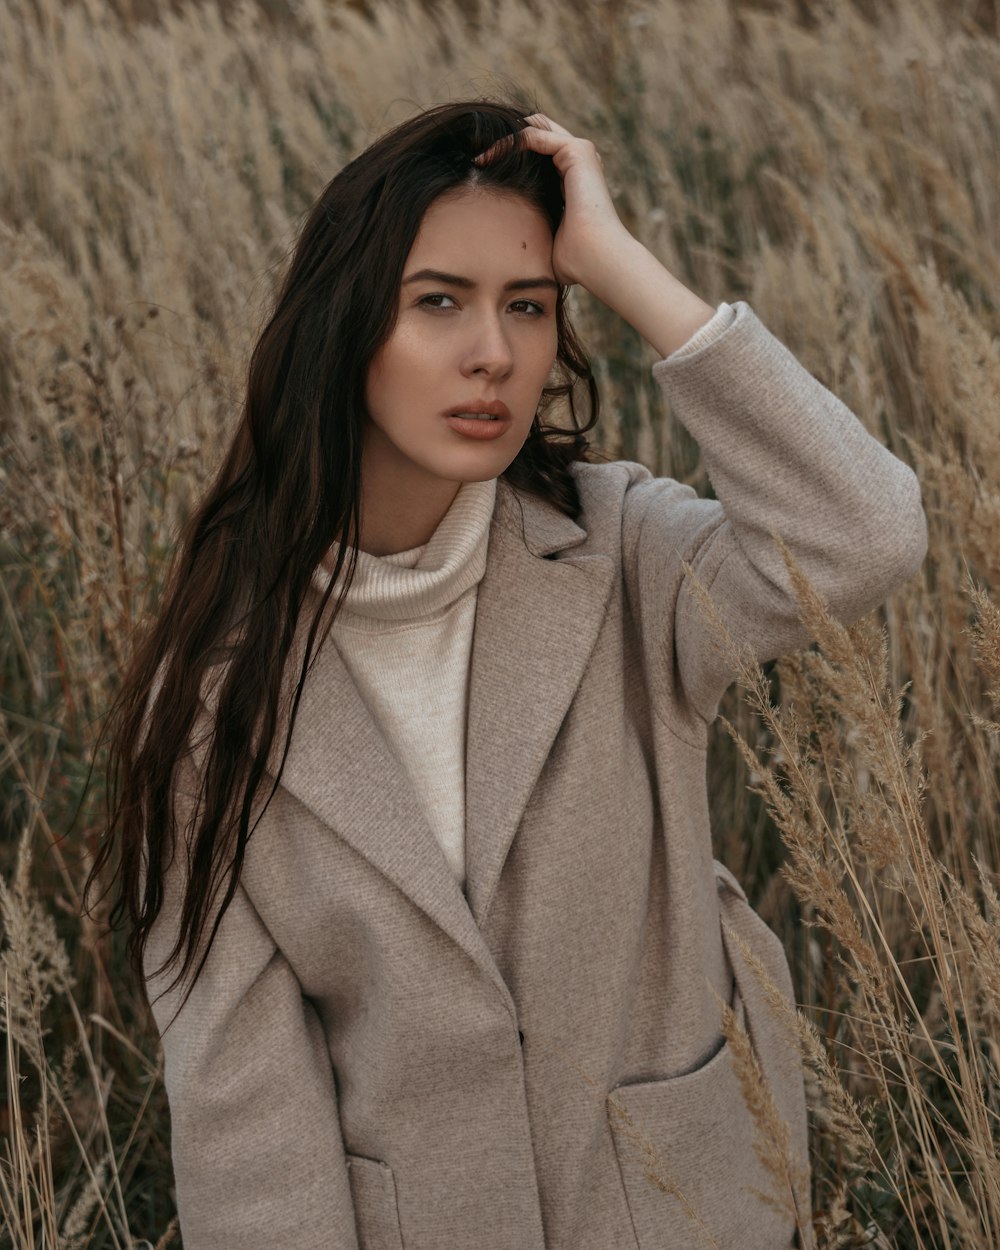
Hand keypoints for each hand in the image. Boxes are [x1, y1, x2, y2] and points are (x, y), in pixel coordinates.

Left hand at [473, 114, 632, 291]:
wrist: (596, 260)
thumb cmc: (575, 262)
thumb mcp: (545, 239)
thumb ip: (532, 231)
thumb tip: (508, 255)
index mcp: (573, 178)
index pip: (539, 151)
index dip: (511, 153)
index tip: (480, 168)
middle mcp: (579, 161)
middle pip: (536, 131)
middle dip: (505, 138)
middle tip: (475, 154)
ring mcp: (580, 153)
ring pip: (533, 127)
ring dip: (503, 138)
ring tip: (476, 156)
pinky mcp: (577, 151)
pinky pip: (533, 135)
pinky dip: (508, 142)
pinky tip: (485, 158)